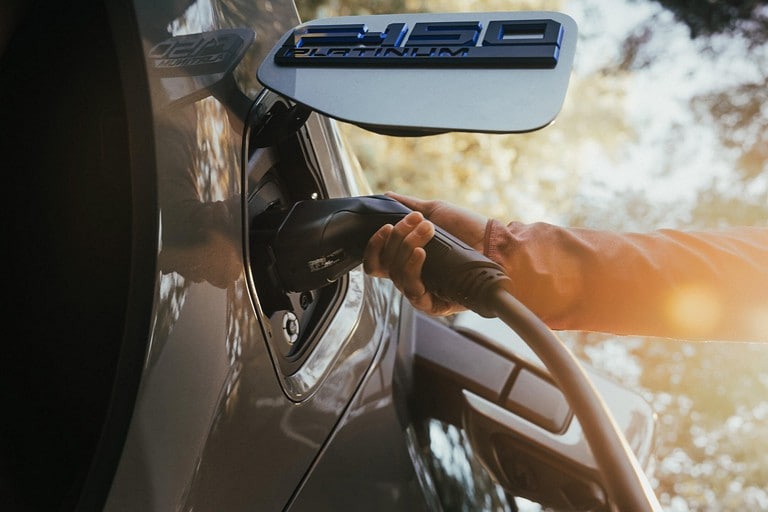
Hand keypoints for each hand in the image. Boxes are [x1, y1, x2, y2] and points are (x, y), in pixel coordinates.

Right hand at [362, 192, 487, 315]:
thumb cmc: (467, 230)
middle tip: (417, 221)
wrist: (493, 243)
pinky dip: (412, 269)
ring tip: (427, 229)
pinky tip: (421, 253)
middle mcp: (410, 279)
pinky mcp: (433, 305)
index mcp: (405, 261)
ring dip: (408, 246)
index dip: (374, 246)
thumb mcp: (435, 212)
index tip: (385, 227)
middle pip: (385, 265)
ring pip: (396, 275)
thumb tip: (386, 196)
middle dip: (398, 238)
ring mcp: (421, 292)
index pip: (377, 261)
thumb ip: (408, 206)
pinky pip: (412, 291)